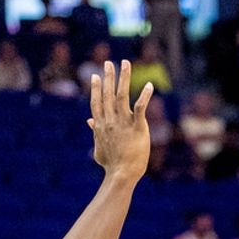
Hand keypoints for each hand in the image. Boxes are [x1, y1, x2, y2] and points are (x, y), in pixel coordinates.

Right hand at [88, 60, 152, 183]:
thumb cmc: (111, 165)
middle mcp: (110, 120)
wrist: (122, 175)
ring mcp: (123, 122)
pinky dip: (145, 95)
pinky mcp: (137, 127)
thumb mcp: (99, 148)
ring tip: (125, 63)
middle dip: (108, 77)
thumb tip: (89, 121)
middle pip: (107, 94)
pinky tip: (149, 85)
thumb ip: (95, 132)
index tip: (95, 76)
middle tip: (108, 63)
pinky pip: (140, 107)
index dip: (95, 88)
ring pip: (122, 95)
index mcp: (101, 125)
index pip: (96, 102)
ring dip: (123, 78)